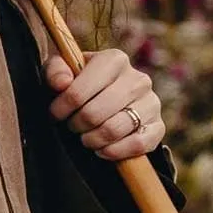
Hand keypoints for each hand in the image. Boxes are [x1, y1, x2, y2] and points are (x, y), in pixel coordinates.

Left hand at [45, 48, 164, 162]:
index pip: (77, 93)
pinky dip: (113, 152)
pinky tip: (103, 149)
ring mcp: (151, 103)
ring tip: (87, 137)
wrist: (110, 105)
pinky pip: (136, 145)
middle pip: (93, 115)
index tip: (56, 113)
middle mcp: (138, 79)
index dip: (60, 109)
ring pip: (113, 130)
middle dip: (76, 126)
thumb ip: (55, 71)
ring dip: (92, 141)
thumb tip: (62, 83)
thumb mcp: (63, 74)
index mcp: (114, 60)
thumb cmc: (81, 87)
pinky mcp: (158, 127)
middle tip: (73, 126)